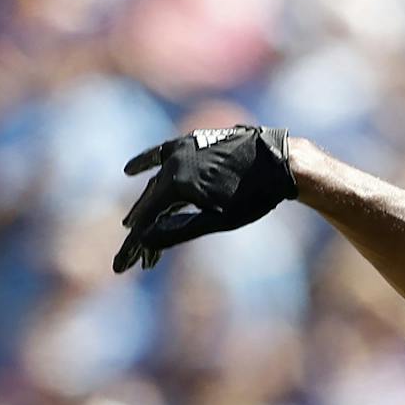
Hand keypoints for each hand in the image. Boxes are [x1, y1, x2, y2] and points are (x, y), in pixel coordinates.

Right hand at [114, 126, 296, 274]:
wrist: (278, 160)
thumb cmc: (253, 197)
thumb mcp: (217, 221)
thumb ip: (180, 231)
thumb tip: (145, 241)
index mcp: (177, 183)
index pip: (148, 217)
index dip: (136, 242)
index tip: (126, 262)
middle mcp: (173, 163)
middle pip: (149, 201)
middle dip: (141, 230)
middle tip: (132, 257)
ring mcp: (180, 149)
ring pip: (156, 182)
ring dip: (147, 206)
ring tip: (132, 225)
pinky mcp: (189, 142)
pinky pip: (160, 153)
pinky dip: (145, 162)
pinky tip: (129, 170)